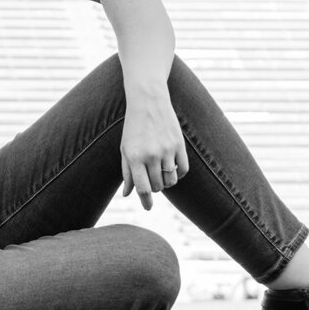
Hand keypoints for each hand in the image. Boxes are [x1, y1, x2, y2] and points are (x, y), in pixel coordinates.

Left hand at [119, 84, 187, 209]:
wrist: (148, 101)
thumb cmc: (133, 127)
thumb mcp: (125, 148)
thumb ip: (127, 172)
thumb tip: (128, 194)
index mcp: (135, 156)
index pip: (142, 188)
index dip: (145, 201)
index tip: (148, 208)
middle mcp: (151, 155)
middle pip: (157, 186)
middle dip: (155, 188)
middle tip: (152, 180)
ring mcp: (167, 150)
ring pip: (171, 181)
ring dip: (166, 182)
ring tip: (161, 173)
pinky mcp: (179, 145)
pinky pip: (183, 170)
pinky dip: (179, 174)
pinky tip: (173, 169)